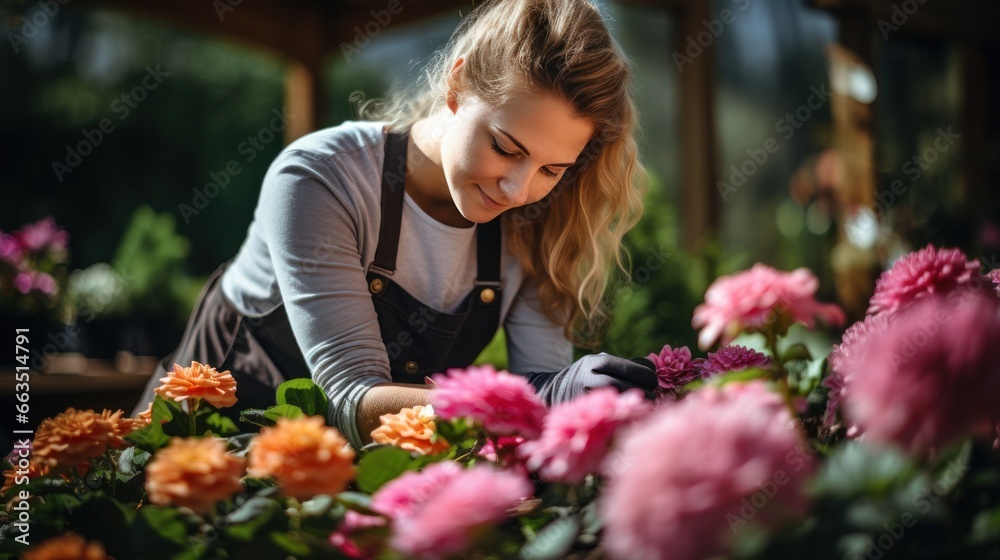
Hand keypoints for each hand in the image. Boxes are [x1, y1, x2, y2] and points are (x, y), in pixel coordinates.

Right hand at [526, 353, 657, 403]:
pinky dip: (628, 416)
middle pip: (631, 385)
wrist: (553, 391)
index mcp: (597, 362)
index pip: (632, 367)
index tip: (652, 380)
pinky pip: (615, 416)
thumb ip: (625, 364)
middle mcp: (591, 378)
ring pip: (625, 403)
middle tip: (651, 394)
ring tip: (642, 404)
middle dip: (647, 391)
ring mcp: (589, 397)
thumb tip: (652, 369)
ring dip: (639, 405)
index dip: (647, 375)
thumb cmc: (586, 376)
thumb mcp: (600, 363)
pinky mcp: (587, 414)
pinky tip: (631, 415)